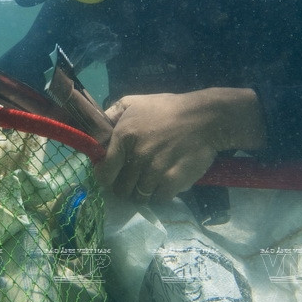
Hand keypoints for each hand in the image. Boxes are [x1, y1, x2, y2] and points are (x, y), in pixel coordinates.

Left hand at [94, 88, 265, 201]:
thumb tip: (95, 130)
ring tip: (149, 182)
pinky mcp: (173, 181)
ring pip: (138, 197)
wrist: (205, 117)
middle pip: (120, 189)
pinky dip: (160, 196)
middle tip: (133, 180)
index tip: (111, 176)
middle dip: (124, 187)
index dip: (106, 177)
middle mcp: (136, 156)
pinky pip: (158, 199)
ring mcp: (155, 170)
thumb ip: (110, 115)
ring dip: (142, 193)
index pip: (104, 172)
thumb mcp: (134, 102)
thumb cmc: (168, 108)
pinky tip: (164, 184)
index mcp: (123, 137)